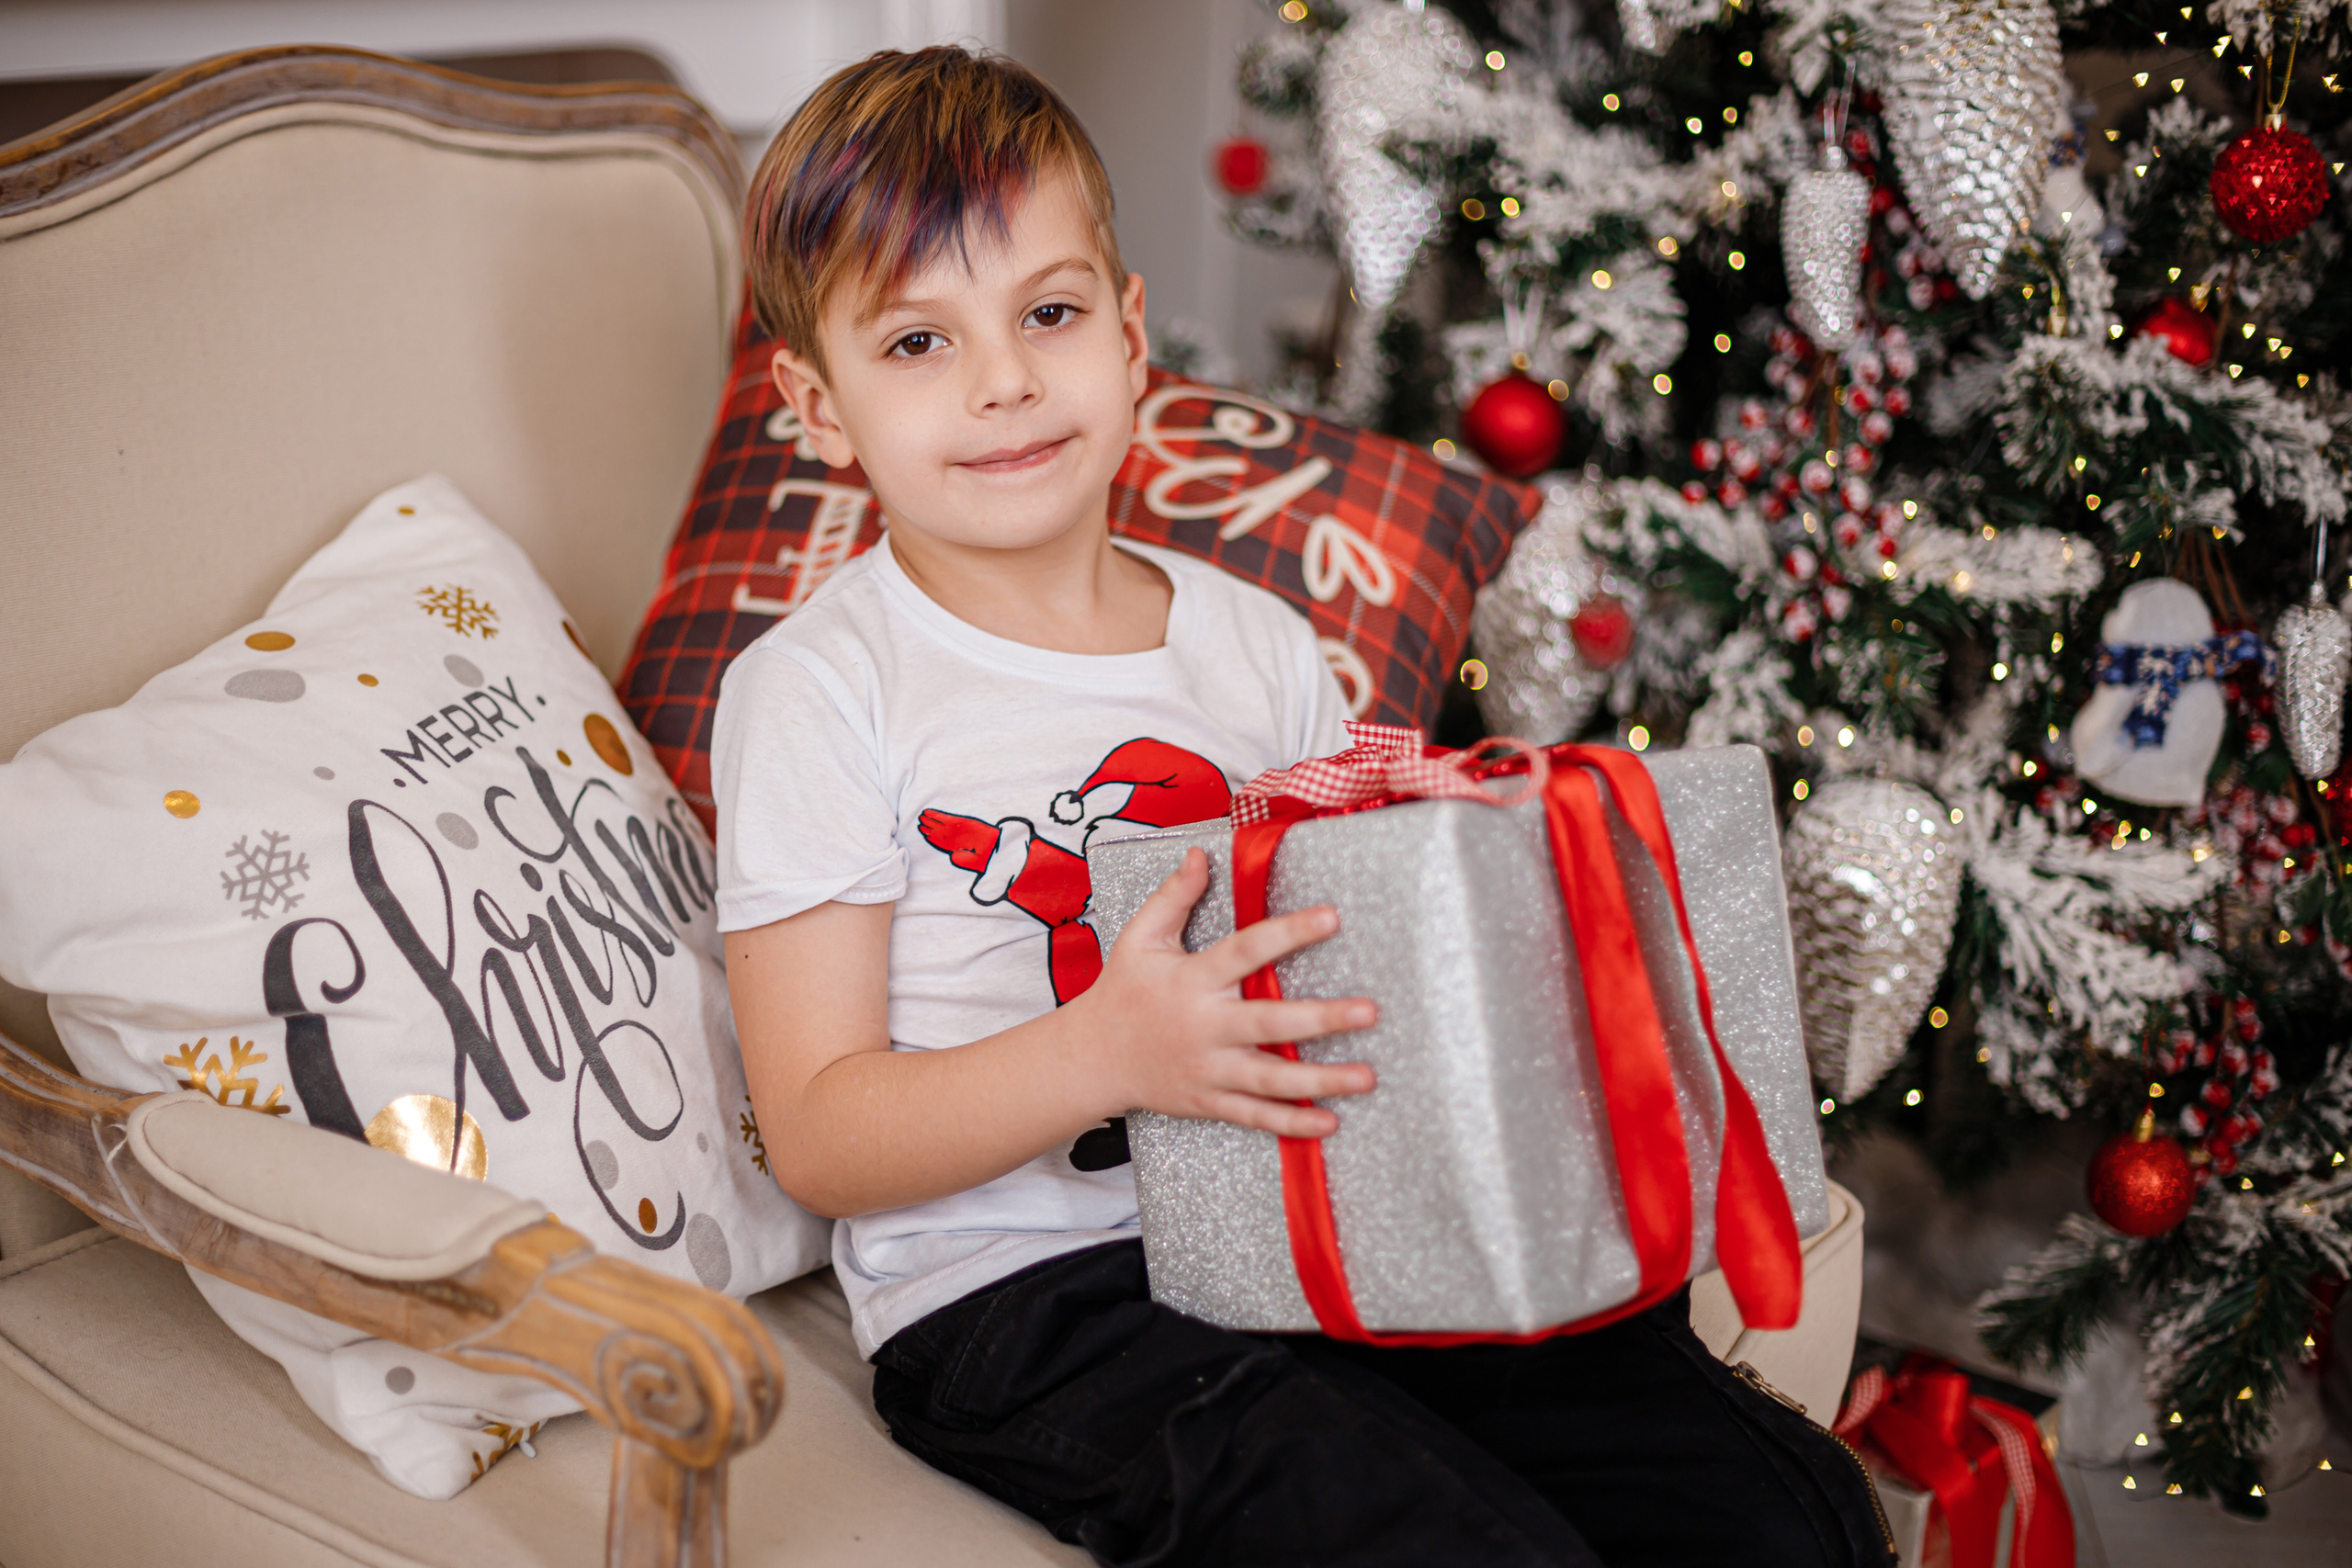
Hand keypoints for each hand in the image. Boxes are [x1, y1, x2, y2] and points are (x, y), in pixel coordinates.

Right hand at [1078, 847, 1375, 1137]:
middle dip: (1321, 1019)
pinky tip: (1330, 1121)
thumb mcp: (1140, 939)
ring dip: (1320, 1079)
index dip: (1288, 933)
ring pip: (1270, 1079)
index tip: (1331, 917)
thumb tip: (1201, 855)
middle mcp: (1204, 1027)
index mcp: (1192, 980)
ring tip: (1366, 1076)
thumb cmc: (1122, 992)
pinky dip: (1292, 1122)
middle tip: (1368, 1011)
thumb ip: (1173, 897)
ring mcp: (1208, 1069)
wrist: (1092, 1058)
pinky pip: (1255, 1117)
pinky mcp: (1209, 1101)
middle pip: (1269, 1024)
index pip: (1246, 951)